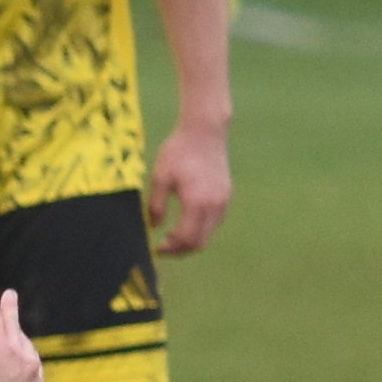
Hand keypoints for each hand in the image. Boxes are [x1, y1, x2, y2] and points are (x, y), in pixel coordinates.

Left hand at [0, 289, 44, 381]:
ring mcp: (12, 349)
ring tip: (8, 296)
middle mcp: (29, 363)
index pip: (32, 367)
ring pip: (12, 324)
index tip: (19, 361)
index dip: (24, 362)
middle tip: (13, 324)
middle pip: (23, 342)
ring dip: (10, 309)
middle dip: (18, 333)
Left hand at [147, 121, 230, 256]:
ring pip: (209, 234)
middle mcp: (215, 206)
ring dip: (191, 240)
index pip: (186, 238)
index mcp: (197, 202)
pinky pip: (215, 222)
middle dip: (180, 250)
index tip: (156, 248)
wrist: (204, 131)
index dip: (170, 248)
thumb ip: (156, 206)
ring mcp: (223, 201)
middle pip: (200, 242)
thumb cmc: (178, 151)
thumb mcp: (160, 177)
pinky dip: (201, 229)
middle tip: (163, 247)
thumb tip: (154, 227)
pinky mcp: (227, 196)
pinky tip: (187, 222)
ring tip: (172, 236)